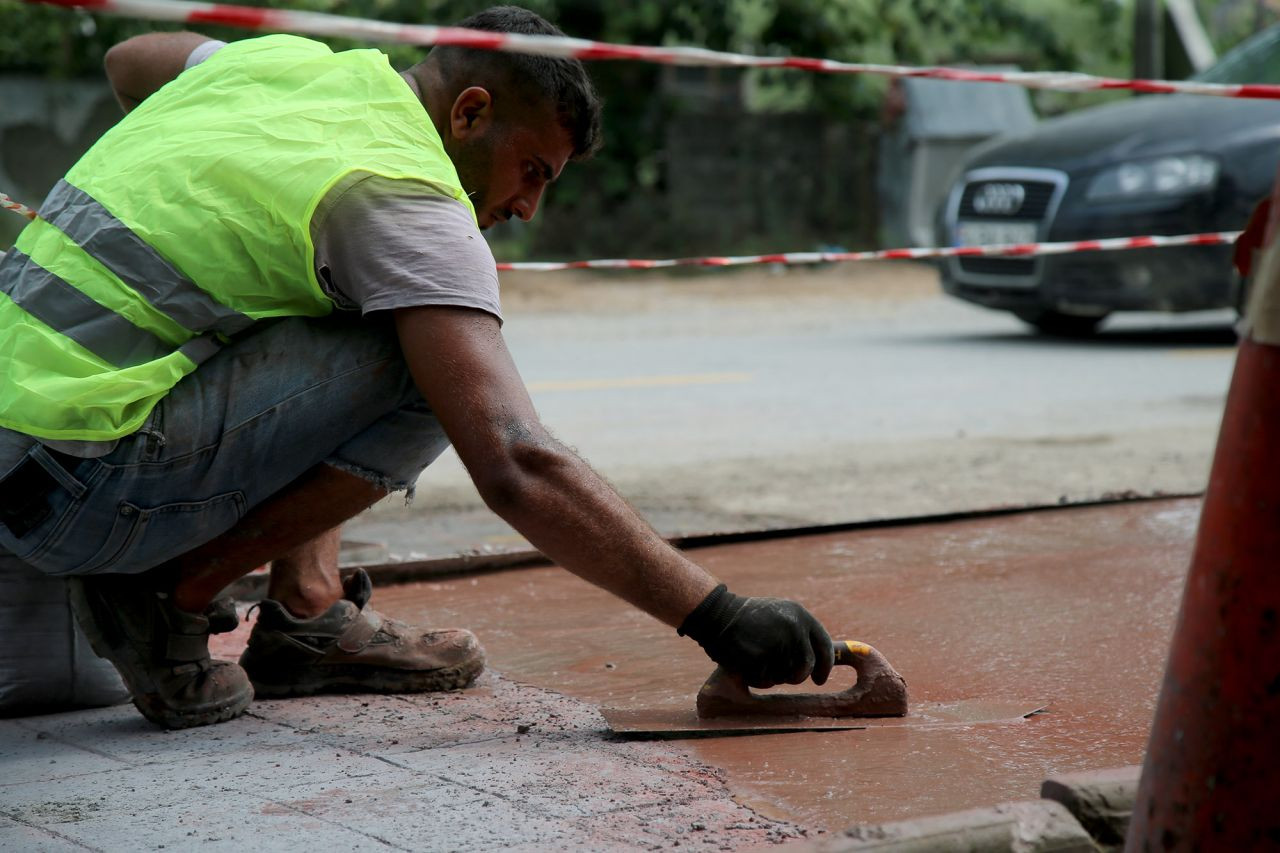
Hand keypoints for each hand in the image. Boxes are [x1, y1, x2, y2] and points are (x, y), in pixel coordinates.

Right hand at [678, 584, 833, 687]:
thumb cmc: (747, 618)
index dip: (824, 666)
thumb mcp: (779, 614)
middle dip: (796, 676)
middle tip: (783, 676)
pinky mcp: (760, 658)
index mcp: (800, 615)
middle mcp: (793, 628)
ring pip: (785, 676)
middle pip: (806, 667)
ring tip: (758, 659)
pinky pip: (765, 681)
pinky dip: (756, 678)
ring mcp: (777, 643)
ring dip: (773, 676)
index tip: (819, 679)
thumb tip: (817, 660)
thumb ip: (799, 632)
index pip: (824, 646)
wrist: (717, 614)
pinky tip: (746, 663)